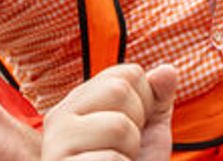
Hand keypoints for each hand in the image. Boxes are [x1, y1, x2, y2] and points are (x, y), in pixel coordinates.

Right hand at [44, 63, 178, 160]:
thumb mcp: (148, 133)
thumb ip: (158, 99)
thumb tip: (166, 70)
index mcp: (80, 102)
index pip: (128, 73)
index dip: (145, 102)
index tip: (133, 128)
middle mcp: (60, 118)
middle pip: (120, 90)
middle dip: (137, 125)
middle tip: (123, 150)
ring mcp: (56, 145)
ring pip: (118, 125)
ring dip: (129, 152)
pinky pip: (111, 160)